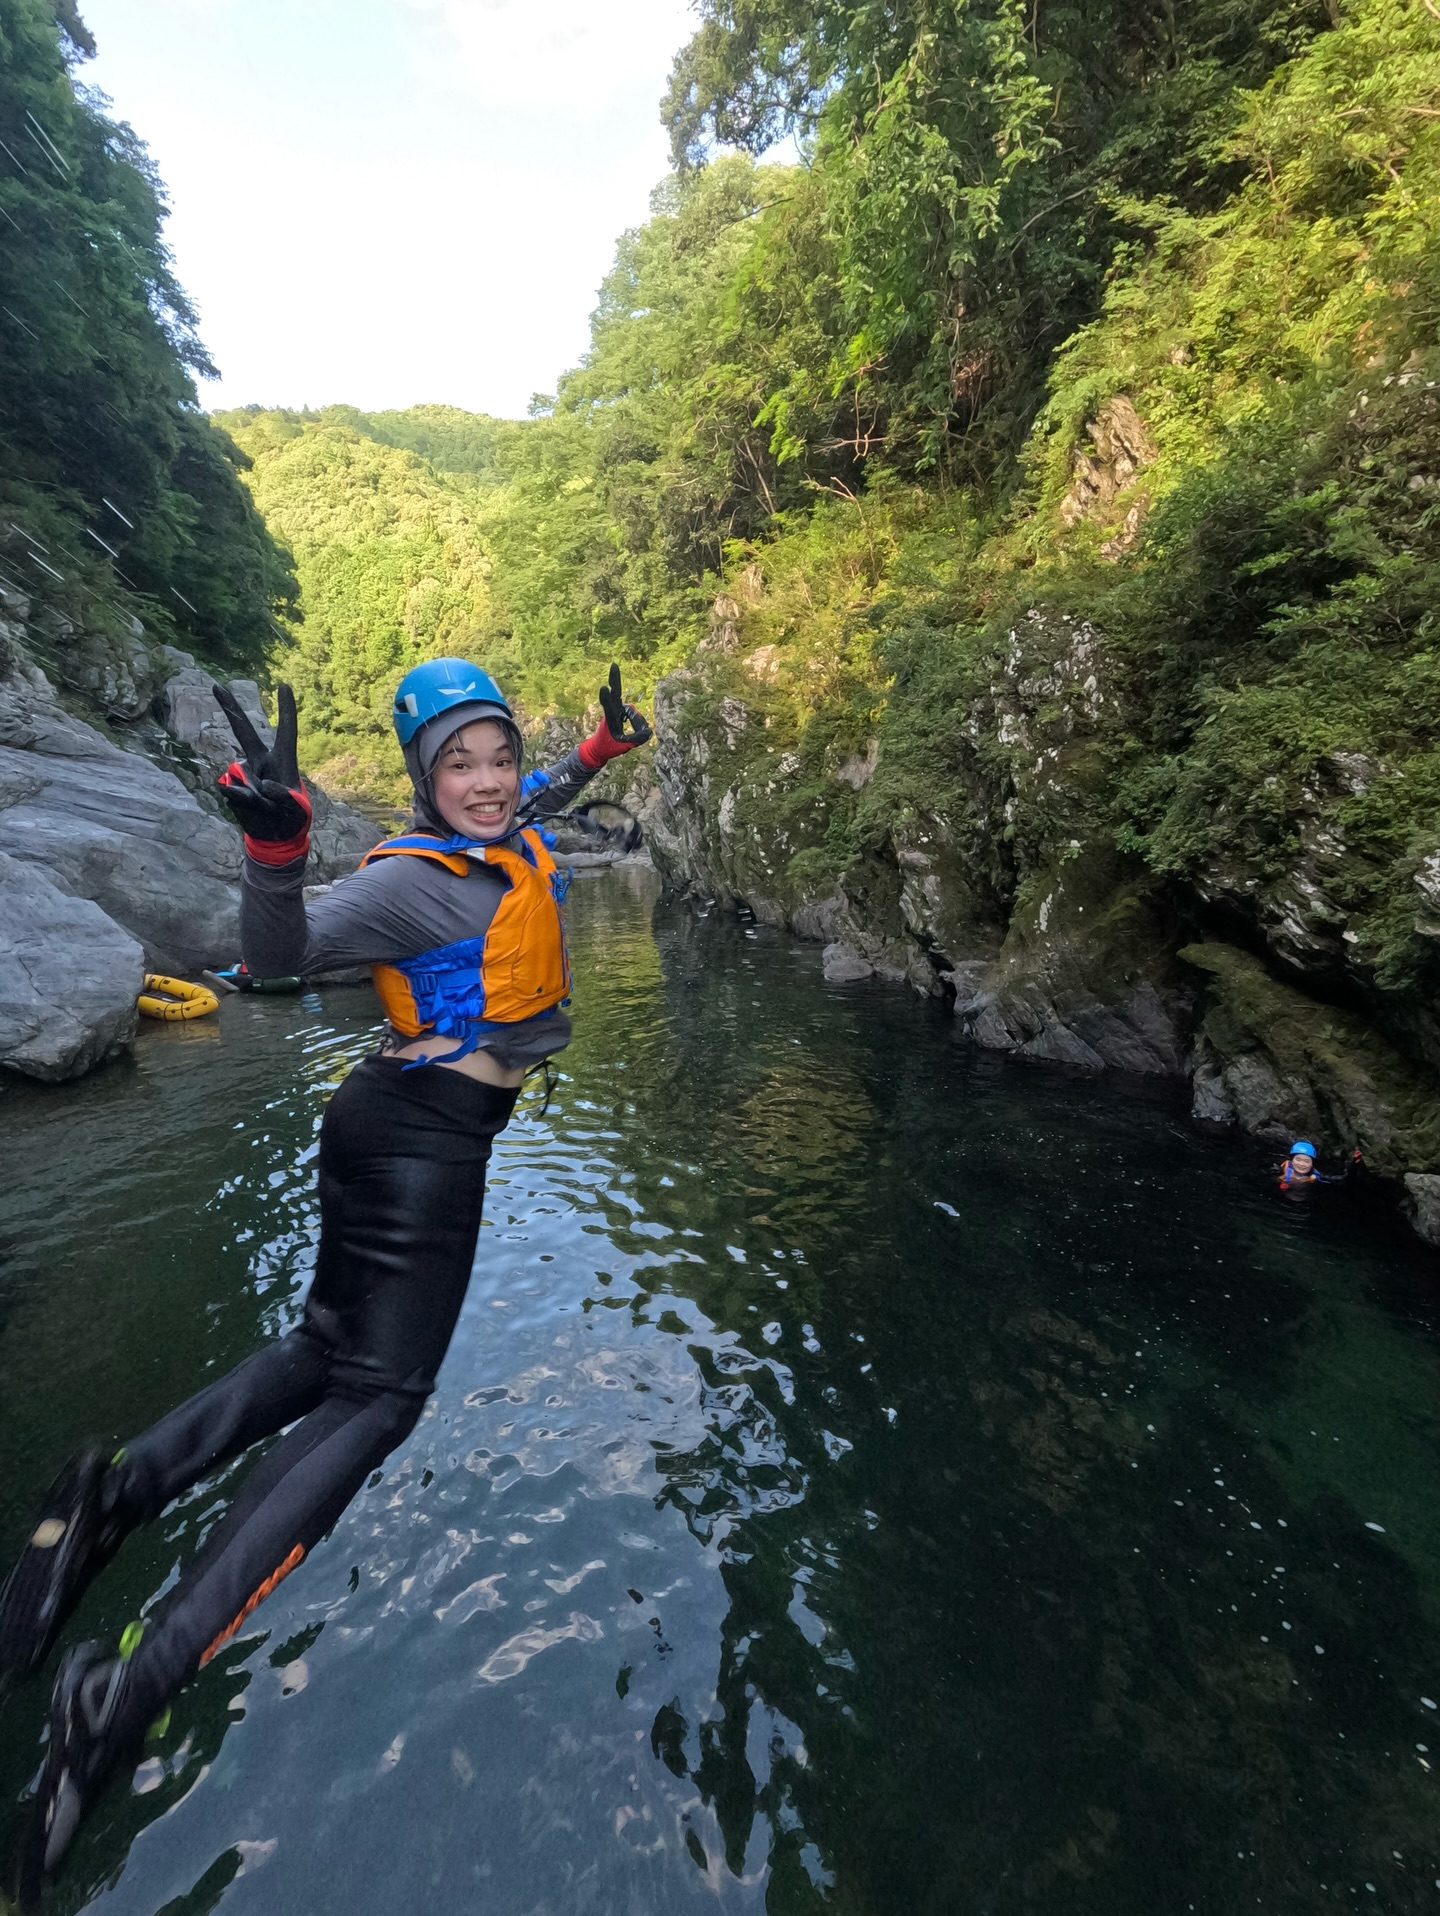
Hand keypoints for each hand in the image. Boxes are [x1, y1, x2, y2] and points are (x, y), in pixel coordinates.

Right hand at [214, 682, 311, 862]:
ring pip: (241, 777)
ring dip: (255, 798)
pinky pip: (232, 792)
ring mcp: (244, 773)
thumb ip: (282, 796)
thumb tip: (261, 786)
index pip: (286, 731)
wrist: (274, 838)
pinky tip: (255, 813)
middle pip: (244, 731)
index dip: (286, 709)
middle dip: (230, 708)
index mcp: (282, 761)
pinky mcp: (231, 787)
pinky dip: (245, 804)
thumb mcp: (297, 811)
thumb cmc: (292, 820)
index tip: (284, 684)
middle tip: (217, 686)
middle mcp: (260, 762)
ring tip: (268, 811)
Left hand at [579, 664, 651, 768]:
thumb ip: (636, 739)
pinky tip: (634, 718)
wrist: (599, 748)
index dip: (607, 698)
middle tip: (614, 665)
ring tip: (615, 672)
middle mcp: (611, 713)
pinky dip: (633, 715)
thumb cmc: (609, 748)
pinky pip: (628, 710)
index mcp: (610, 720)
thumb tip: (648, 731)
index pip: (609, 707)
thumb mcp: (623, 746)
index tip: (604, 687)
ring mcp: (614, 711)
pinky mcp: (618, 712)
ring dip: (621, 691)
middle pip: (614, 693)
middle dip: (614, 679)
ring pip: (622, 699)